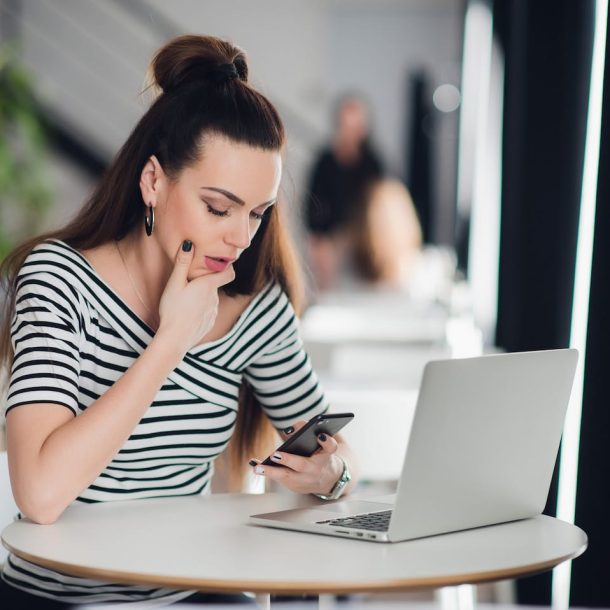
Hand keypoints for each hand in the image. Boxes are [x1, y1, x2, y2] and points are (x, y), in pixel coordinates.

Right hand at [157, 240, 234, 354]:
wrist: (175, 339)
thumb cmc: (173, 309)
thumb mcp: (174, 284)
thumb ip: (182, 263)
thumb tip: (189, 244)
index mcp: (208, 286)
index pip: (229, 273)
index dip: (226, 268)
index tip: (215, 265)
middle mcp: (215, 298)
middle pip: (215, 286)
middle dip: (205, 283)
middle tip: (188, 284)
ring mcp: (213, 312)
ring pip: (211, 299)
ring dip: (202, 297)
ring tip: (184, 301)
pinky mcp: (209, 323)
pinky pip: (207, 312)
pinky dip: (200, 310)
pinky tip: (187, 314)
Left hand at [249, 421, 343, 494]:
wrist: (327, 480)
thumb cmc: (320, 454)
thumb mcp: (319, 443)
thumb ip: (306, 431)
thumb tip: (289, 430)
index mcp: (326, 455)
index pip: (330, 447)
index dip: (326, 441)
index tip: (320, 435)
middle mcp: (317, 469)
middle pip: (303, 465)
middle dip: (288, 460)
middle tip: (275, 455)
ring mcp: (306, 481)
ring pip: (288, 477)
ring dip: (271, 472)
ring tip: (257, 467)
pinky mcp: (296, 487)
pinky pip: (280, 480)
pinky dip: (267, 473)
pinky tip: (255, 466)